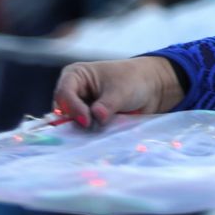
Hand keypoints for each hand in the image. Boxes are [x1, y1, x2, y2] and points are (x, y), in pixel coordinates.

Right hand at [52, 56, 182, 128]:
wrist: (151, 88)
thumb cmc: (134, 80)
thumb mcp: (121, 91)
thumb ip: (107, 105)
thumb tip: (96, 118)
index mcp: (75, 76)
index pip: (64, 94)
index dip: (73, 108)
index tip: (87, 121)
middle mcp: (72, 92)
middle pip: (63, 111)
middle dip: (74, 122)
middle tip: (88, 130)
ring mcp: (79, 107)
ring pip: (70, 124)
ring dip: (81, 131)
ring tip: (94, 135)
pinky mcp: (87, 120)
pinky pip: (81, 131)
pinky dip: (88, 135)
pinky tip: (97, 139)